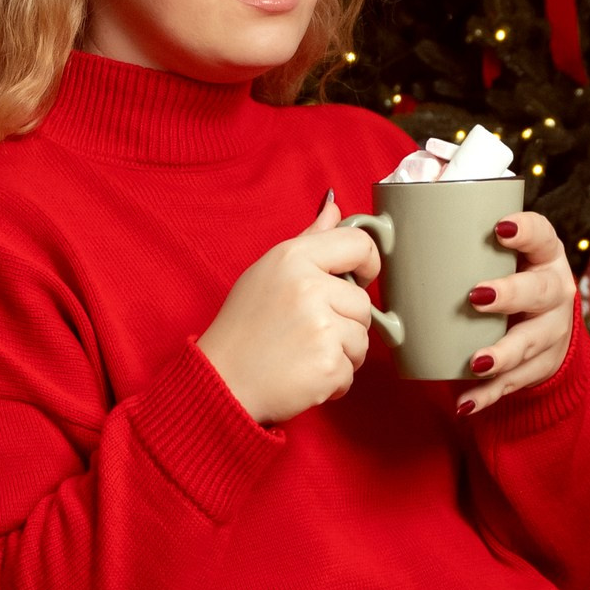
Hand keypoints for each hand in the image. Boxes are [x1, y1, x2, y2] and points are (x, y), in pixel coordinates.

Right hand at [199, 193, 381, 424]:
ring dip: (341, 353)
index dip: (367, 264)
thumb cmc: (243, 327)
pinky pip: (352, 372)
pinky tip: (302, 374)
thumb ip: (309, 239)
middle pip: (363, 303)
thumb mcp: (268, 271)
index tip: (358, 280)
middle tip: (305, 332)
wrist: (222, 382)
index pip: (359, 244)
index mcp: (293, 257)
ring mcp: (321, 327)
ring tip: (302, 354)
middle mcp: (309, 287)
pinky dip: (332, 380)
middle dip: (344, 322)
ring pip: (361, 339)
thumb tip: (334, 207)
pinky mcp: (328, 365)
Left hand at [456, 207, 576, 420]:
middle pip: (540, 291)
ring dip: (502, 353)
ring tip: (475, 362)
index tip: (500, 227)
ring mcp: (552, 331)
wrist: (541, 327)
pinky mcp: (540, 366)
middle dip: (510, 294)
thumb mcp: (496, 258)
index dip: (526, 230)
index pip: (542, 235)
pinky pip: (514, 382)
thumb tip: (380, 230)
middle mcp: (555, 291)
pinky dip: (488, 394)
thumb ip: (456, 245)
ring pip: (531, 342)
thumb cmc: (504, 279)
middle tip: (476, 297)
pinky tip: (466, 403)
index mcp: (543, 256)